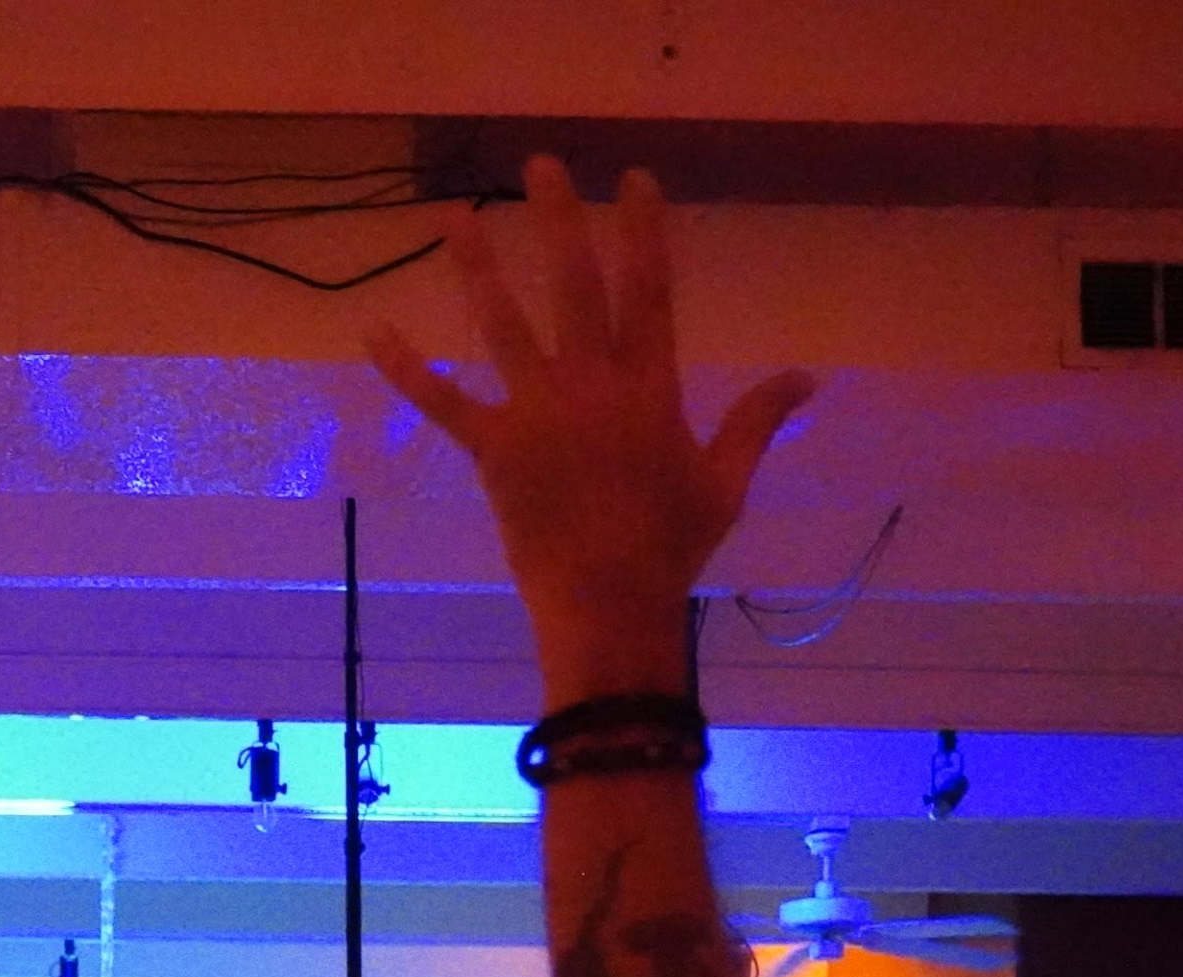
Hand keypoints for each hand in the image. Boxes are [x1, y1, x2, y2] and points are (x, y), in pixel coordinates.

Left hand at [370, 161, 814, 685]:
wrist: (610, 604)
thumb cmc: (671, 549)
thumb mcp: (726, 481)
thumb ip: (758, 420)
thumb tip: (809, 377)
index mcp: (650, 388)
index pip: (648, 291)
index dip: (642, 232)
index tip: (633, 180)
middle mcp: (592, 387)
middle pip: (574, 287)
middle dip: (559, 222)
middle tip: (539, 166)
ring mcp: (538, 416)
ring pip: (503, 326)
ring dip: (478, 267)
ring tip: (454, 215)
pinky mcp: (493, 452)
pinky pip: (443, 403)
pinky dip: (407, 369)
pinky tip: (372, 332)